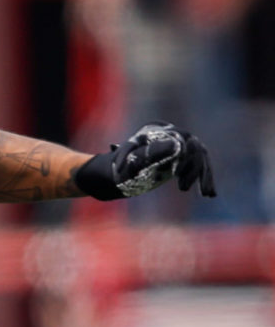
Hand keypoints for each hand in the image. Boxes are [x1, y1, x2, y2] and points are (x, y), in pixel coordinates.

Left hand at [75, 123, 215, 200]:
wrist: (116, 171)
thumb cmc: (121, 161)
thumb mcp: (130, 156)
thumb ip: (148, 152)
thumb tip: (175, 147)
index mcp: (164, 132)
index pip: (184, 142)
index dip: (185, 158)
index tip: (176, 174)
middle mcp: (177, 136)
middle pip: (196, 151)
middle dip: (193, 170)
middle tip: (182, 188)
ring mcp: (183, 147)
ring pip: (202, 161)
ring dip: (204, 177)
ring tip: (205, 194)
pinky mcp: (185, 160)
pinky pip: (201, 168)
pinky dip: (206, 180)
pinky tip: (210, 194)